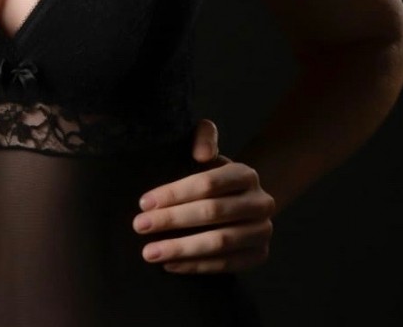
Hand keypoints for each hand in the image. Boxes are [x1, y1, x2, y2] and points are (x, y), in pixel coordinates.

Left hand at [132, 119, 274, 273]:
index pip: (207, 183)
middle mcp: (260, 202)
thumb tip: (201, 154)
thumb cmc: (214, 175)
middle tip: (140, 225)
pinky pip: (225, 265)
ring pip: (219, 242)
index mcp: (245, 174)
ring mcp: (262, 231)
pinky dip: (195, 266)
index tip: (144, 202)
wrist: (242, 201)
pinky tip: (170, 264)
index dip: (174, 193)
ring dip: (181, 248)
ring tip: (150, 251)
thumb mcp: (208, 149)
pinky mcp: (258, 256)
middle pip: (211, 212)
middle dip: (171, 220)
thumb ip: (203, 137)